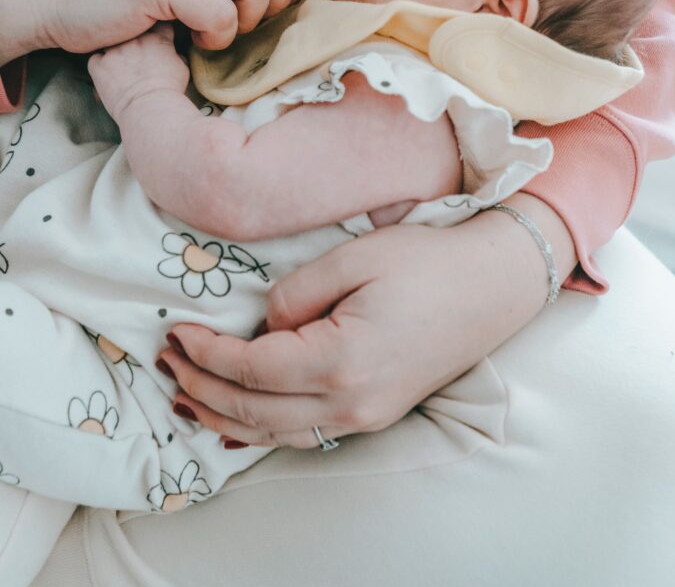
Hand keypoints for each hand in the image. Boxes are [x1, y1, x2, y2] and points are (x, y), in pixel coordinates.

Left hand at [88, 23, 188, 122]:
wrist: (149, 107)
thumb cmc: (169, 92)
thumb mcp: (183, 70)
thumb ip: (175, 56)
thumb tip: (173, 56)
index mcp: (158, 39)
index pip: (159, 23)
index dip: (158, 30)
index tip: (157, 38)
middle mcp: (134, 39)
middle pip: (132, 30)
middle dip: (134, 39)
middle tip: (137, 56)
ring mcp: (114, 51)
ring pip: (111, 42)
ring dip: (116, 51)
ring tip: (121, 66)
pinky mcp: (99, 65)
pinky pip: (95, 59)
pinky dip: (100, 66)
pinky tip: (107, 76)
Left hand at [156, 200, 573, 448]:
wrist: (492, 285)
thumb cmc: (427, 262)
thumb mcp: (355, 258)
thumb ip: (296, 293)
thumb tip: (264, 325)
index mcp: (343, 360)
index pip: (252, 369)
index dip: (207, 354)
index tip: (176, 332)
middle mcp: (351, 402)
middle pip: (255, 411)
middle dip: (202, 389)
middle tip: (166, 363)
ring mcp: (365, 415)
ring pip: (275, 432)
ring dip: (224, 416)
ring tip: (185, 394)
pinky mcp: (375, 412)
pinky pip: (303, 432)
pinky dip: (261, 426)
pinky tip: (239, 416)